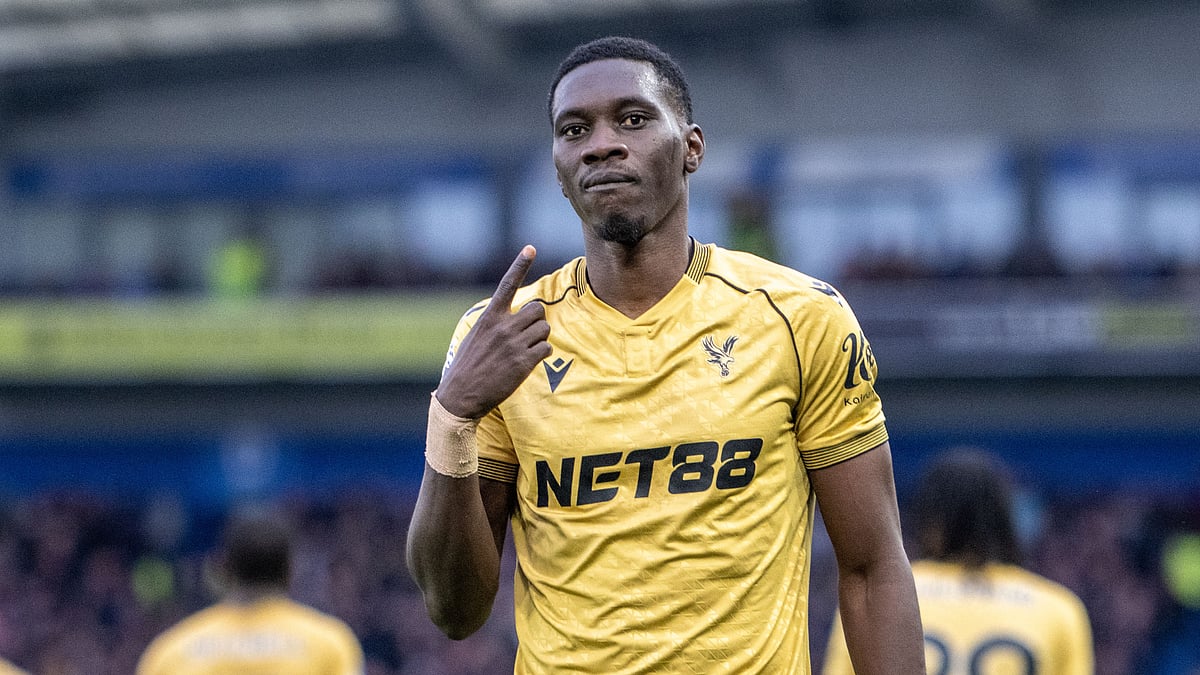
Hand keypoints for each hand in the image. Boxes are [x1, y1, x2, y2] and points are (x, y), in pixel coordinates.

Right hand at [436, 246, 551, 418]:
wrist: (461, 396)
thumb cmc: (467, 367)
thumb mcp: (475, 337)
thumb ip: (494, 323)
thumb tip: (514, 317)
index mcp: (489, 318)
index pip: (507, 285)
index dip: (520, 265)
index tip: (530, 248)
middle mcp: (503, 327)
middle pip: (537, 309)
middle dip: (537, 320)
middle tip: (527, 333)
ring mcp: (514, 344)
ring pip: (544, 329)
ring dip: (540, 338)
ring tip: (526, 350)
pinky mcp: (523, 362)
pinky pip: (546, 349)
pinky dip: (542, 354)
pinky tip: (529, 362)